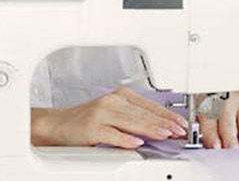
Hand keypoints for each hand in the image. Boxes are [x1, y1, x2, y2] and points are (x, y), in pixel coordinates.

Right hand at [31, 87, 189, 148]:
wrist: (56, 126)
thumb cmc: (86, 121)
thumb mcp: (113, 114)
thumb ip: (134, 119)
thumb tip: (161, 128)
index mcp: (119, 96)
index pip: (149, 105)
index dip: (167, 115)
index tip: (182, 123)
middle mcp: (111, 102)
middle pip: (143, 113)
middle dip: (164, 122)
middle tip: (180, 131)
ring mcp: (101, 114)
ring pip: (131, 122)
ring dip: (151, 129)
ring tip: (166, 135)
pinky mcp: (91, 128)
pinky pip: (111, 134)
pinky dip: (125, 138)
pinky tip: (137, 142)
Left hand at [198, 60, 238, 148]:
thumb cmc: (219, 86)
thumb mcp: (204, 94)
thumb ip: (203, 116)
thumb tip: (201, 139)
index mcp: (211, 103)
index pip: (209, 121)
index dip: (211, 134)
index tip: (214, 146)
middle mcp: (227, 103)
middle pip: (228, 124)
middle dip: (230, 138)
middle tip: (231, 150)